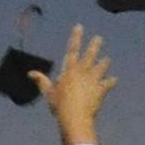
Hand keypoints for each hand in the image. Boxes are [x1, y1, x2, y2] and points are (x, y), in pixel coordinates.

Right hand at [38, 26, 114, 144]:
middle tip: (99, 38)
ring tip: (107, 59)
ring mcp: (94, 80)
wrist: (75, 117)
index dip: (76, 37)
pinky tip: (114, 80)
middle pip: (90, 55)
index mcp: (70, 70)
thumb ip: (41, 81)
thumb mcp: (49, 93)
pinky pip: (108, 83)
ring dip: (104, 63)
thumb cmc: (59, 105)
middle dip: (95, 45)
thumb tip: (30, 73)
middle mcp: (83, 72)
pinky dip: (111, 81)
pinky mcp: (101, 90)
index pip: (72, 49)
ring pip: (101, 67)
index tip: (79, 27)